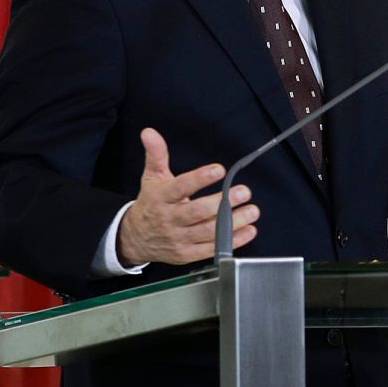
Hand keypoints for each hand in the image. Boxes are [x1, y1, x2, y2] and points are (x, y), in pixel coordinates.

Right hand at [116, 128, 258, 265]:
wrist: (135, 238)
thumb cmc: (150, 204)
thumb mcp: (151, 178)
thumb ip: (156, 155)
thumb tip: (150, 132)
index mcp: (161, 198)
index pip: (180, 187)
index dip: (199, 178)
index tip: (219, 170)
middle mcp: (169, 219)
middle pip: (197, 212)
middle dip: (222, 202)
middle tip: (244, 191)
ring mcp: (178, 239)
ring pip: (208, 232)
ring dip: (233, 222)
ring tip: (252, 211)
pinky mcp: (186, 254)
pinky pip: (211, 249)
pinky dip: (232, 241)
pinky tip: (248, 230)